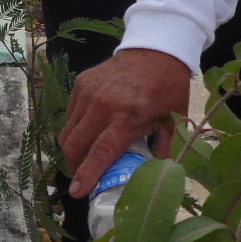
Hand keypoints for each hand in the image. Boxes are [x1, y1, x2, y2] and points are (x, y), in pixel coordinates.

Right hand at [60, 49, 191, 196]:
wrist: (156, 50)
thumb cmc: (167, 89)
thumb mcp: (172, 121)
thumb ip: (162, 150)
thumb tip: (153, 178)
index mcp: (128, 116)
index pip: (101, 151)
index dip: (87, 174)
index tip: (77, 191)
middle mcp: (103, 105)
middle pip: (76, 145)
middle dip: (74, 167)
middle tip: (81, 178)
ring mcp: (89, 93)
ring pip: (68, 132)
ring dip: (72, 151)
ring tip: (82, 159)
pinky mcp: (81, 84)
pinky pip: (70, 115)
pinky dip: (75, 130)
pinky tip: (88, 133)